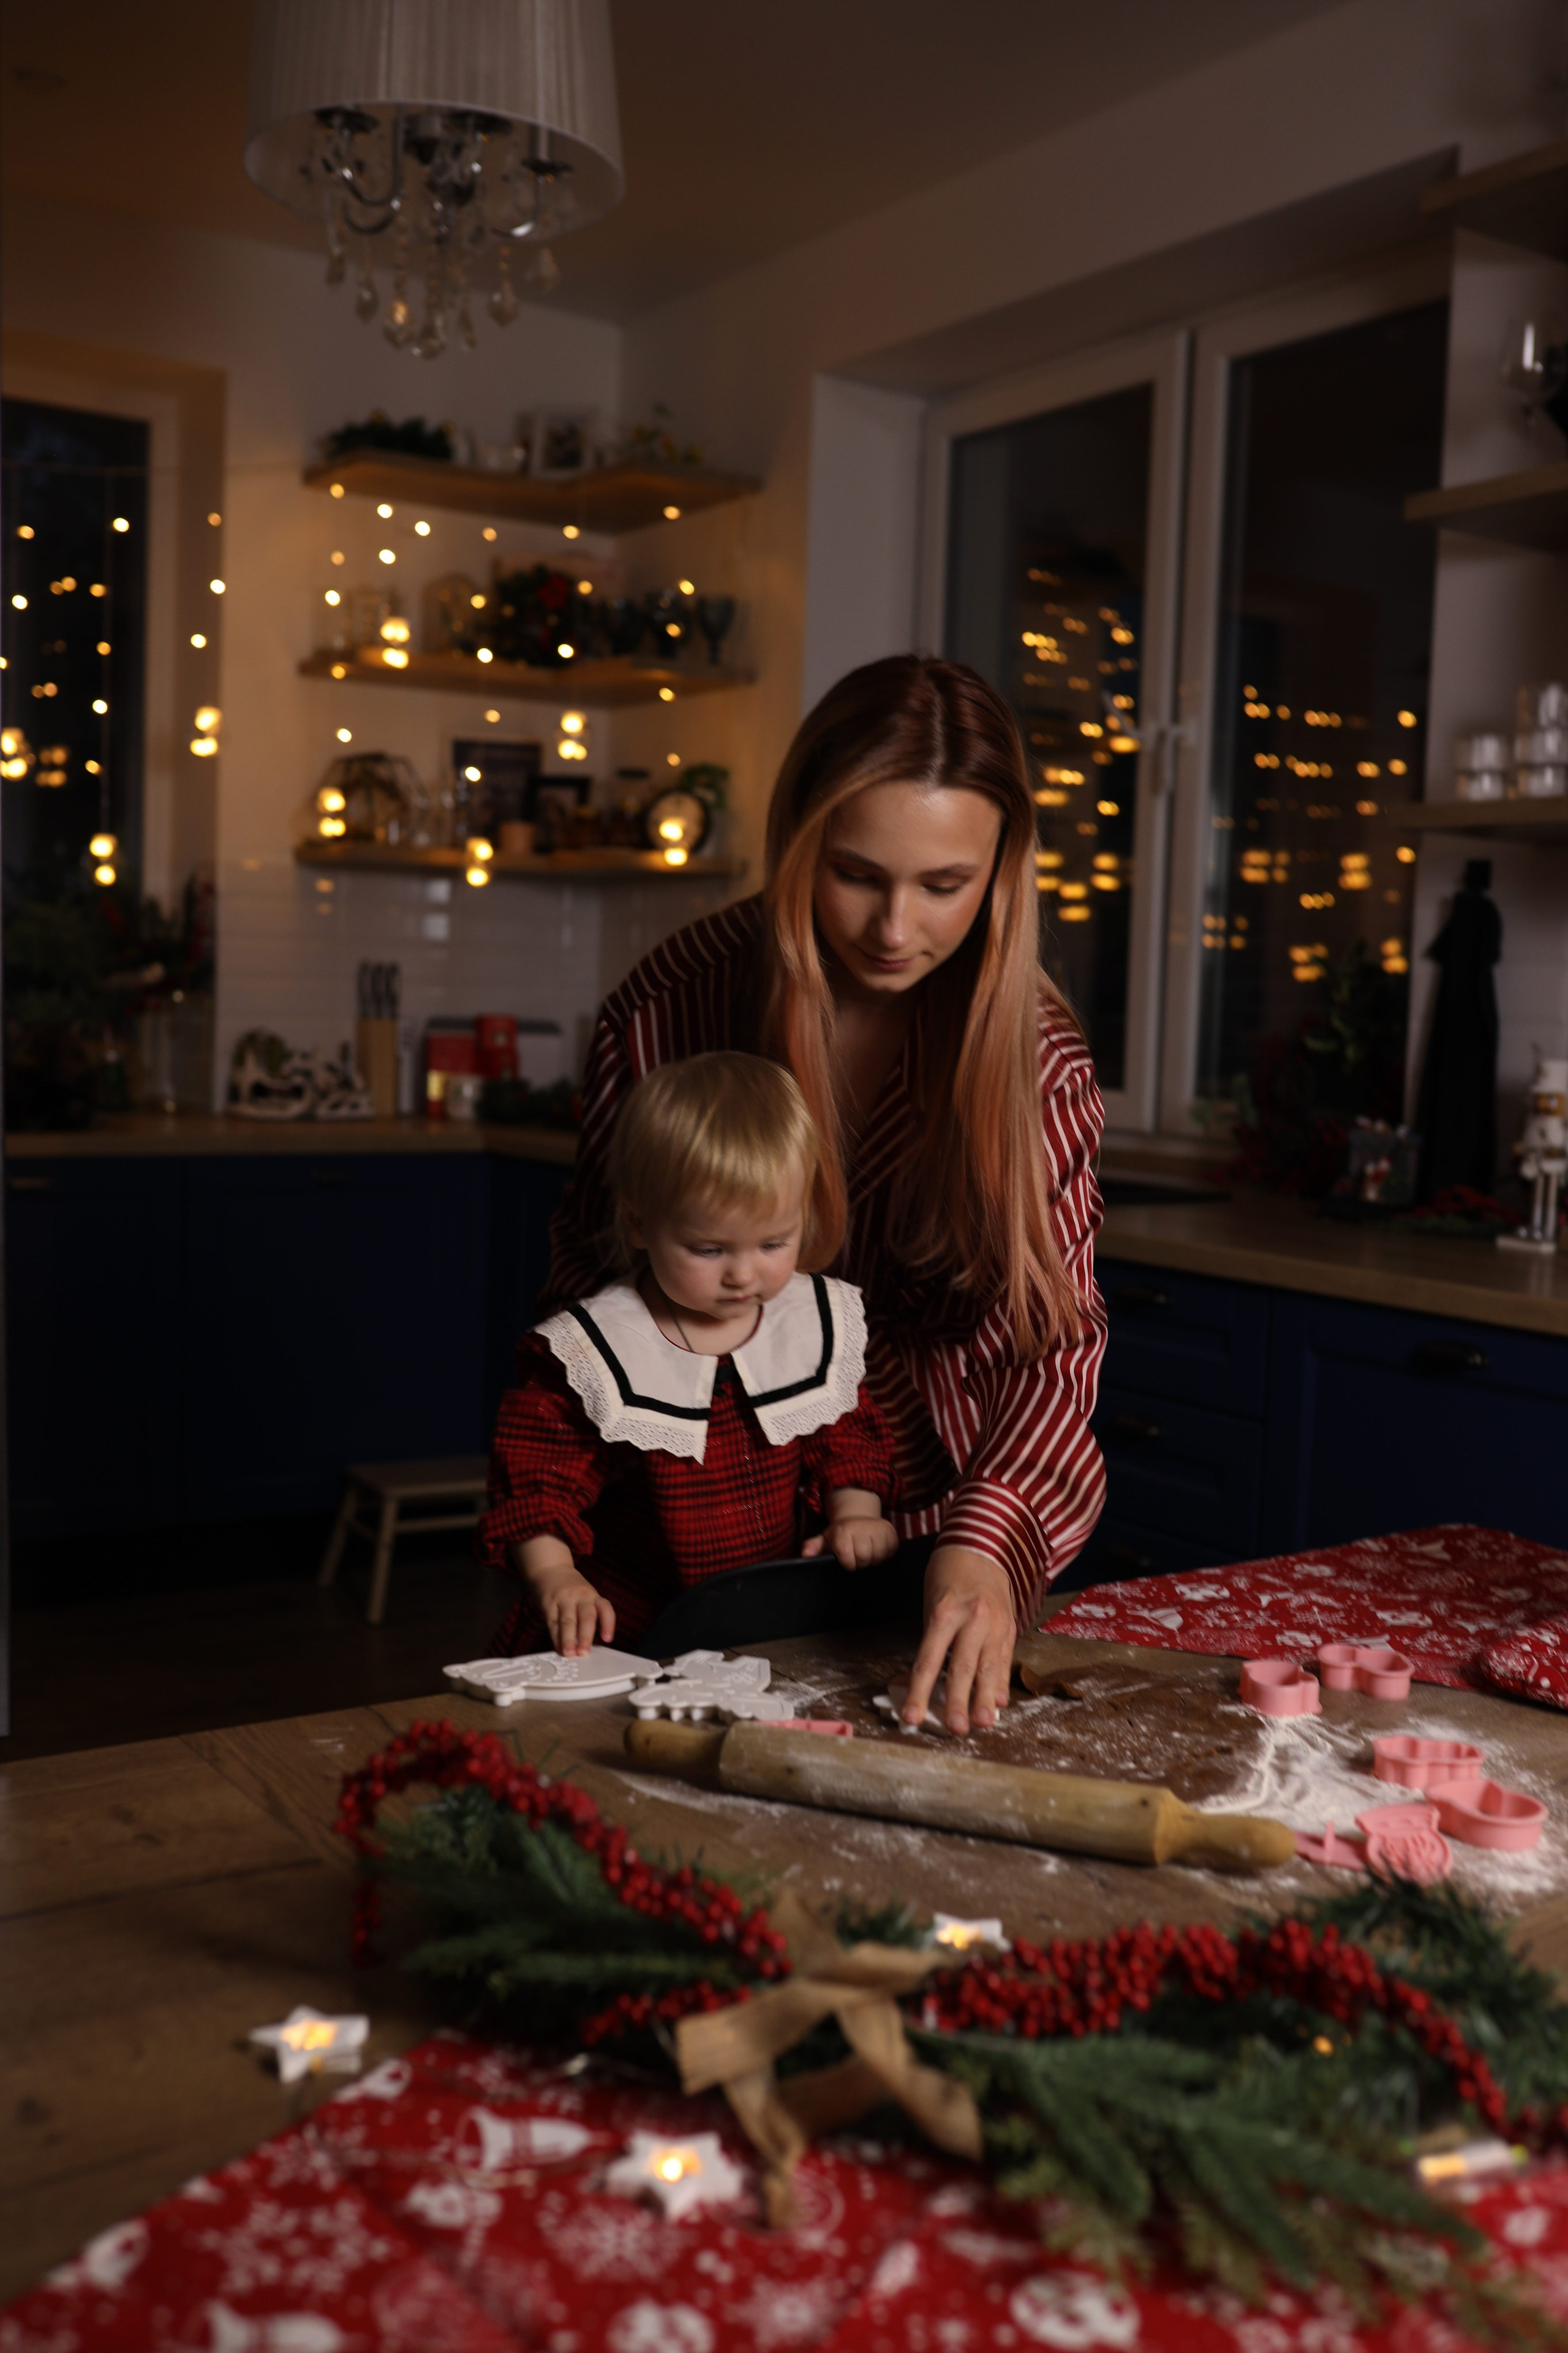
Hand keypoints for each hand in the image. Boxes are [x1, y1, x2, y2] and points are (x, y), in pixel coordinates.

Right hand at [523, 1553, 614, 1656]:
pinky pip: (553, 1622)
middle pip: (586, 1617)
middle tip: (584, 1653)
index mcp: (593, 1596)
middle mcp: (580, 1596)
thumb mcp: (584, 1595)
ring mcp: (564, 1599)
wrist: (550, 1568)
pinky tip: (558, 1646)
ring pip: (568, 1621)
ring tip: (569, 1653)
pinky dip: (556, 1637)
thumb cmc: (570, 1588)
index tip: (608, 1639)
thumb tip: (586, 1644)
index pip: (605, 1608)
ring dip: (568, 1639)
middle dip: (585, 1636)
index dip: (608, 1624)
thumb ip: (587, 1616)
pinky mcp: (549, 1603)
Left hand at [801, 1514, 897, 1569]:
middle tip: (858, 1559)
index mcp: (843, 1531)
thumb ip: (813, 1547)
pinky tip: (877, 1550)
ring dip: (874, 1560)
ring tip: (867, 1555)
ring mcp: (878, 1528)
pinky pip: (891, 1551)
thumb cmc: (840, 1534)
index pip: (848, 1558)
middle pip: (865, 1558)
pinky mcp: (890, 1531)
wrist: (858, 1517)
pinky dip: (885, 1555)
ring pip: (879, 1556)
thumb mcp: (825, 1539)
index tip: (847, 1562)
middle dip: (861, 1563)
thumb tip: (805, 1555)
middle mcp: (861, 1527)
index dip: (848, 1564)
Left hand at [903, 1546, 1015, 1734]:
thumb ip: (930, 1643)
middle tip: (955, 1729)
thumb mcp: (931, 1604)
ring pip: (990, 1667)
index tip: (911, 1717)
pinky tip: (1000, 1703)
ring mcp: (996, 1624)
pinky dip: (1001, 1681)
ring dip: (986, 1699)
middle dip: (959, 1701)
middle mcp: (973, 1619)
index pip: (929, 1660)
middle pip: (963, 1667)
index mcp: (946, 1612)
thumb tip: (914, 1684)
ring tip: (983, 1723)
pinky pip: (1005, 1659)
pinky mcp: (1010, 1627)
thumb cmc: (948, 1574)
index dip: (919, 1691)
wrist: (983, 1544)